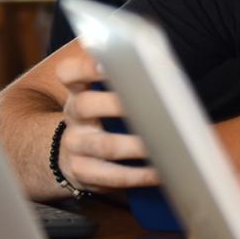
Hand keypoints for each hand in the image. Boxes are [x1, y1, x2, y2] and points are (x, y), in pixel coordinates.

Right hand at [53, 50, 157, 191]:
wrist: (75, 156)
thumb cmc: (105, 118)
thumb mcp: (108, 97)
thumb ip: (133, 81)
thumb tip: (169, 70)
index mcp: (79, 91)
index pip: (70, 73)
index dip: (84, 67)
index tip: (106, 63)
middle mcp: (73, 116)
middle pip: (85, 106)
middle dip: (115, 104)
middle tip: (146, 105)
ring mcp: (75, 146)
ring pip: (103, 145)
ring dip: (136, 145)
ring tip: (163, 143)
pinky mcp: (83, 172)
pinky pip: (111, 175)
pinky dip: (138, 174)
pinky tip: (158, 171)